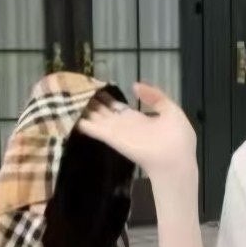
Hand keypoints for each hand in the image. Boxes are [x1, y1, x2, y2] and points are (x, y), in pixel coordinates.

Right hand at [76, 82, 196, 186]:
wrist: (176, 161)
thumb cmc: (177, 138)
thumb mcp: (171, 110)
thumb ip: (154, 96)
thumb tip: (134, 85)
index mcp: (140, 119)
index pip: (119, 107)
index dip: (108, 99)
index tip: (96, 89)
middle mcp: (126, 126)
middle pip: (105, 113)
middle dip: (92, 103)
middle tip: (76, 91)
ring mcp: (118, 133)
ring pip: (97, 120)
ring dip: (84, 111)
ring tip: (67, 99)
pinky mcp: (113, 140)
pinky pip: (96, 131)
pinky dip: (84, 124)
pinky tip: (71, 116)